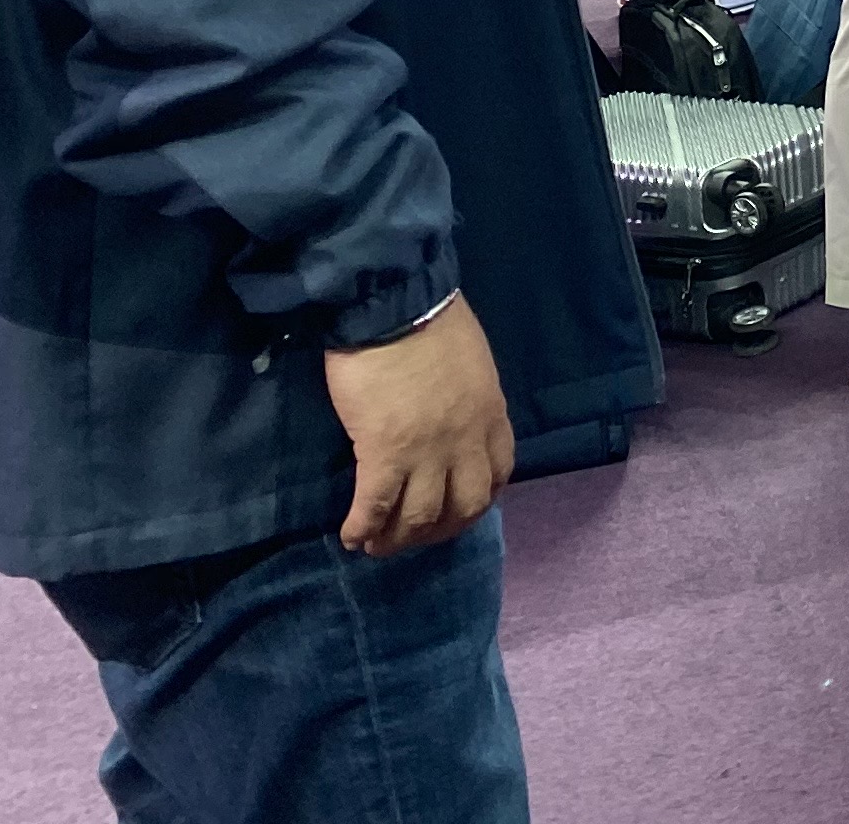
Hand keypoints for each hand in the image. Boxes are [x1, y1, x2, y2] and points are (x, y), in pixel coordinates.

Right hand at [327, 296, 512, 556]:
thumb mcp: (471, 361)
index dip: (476, 500)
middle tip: (412, 535)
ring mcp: (428, 451)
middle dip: (439, 530)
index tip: (454, 510)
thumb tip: (452, 413)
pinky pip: (376, 507)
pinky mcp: (384, 453)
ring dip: (398, 538)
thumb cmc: (429, 320)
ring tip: (376, 544)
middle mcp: (466, 440)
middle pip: (464, 507)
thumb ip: (469, 395)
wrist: (395, 304)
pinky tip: (351, 535)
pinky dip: (363, 527)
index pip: (498, 474)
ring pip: (420, 517)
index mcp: (491, 413)